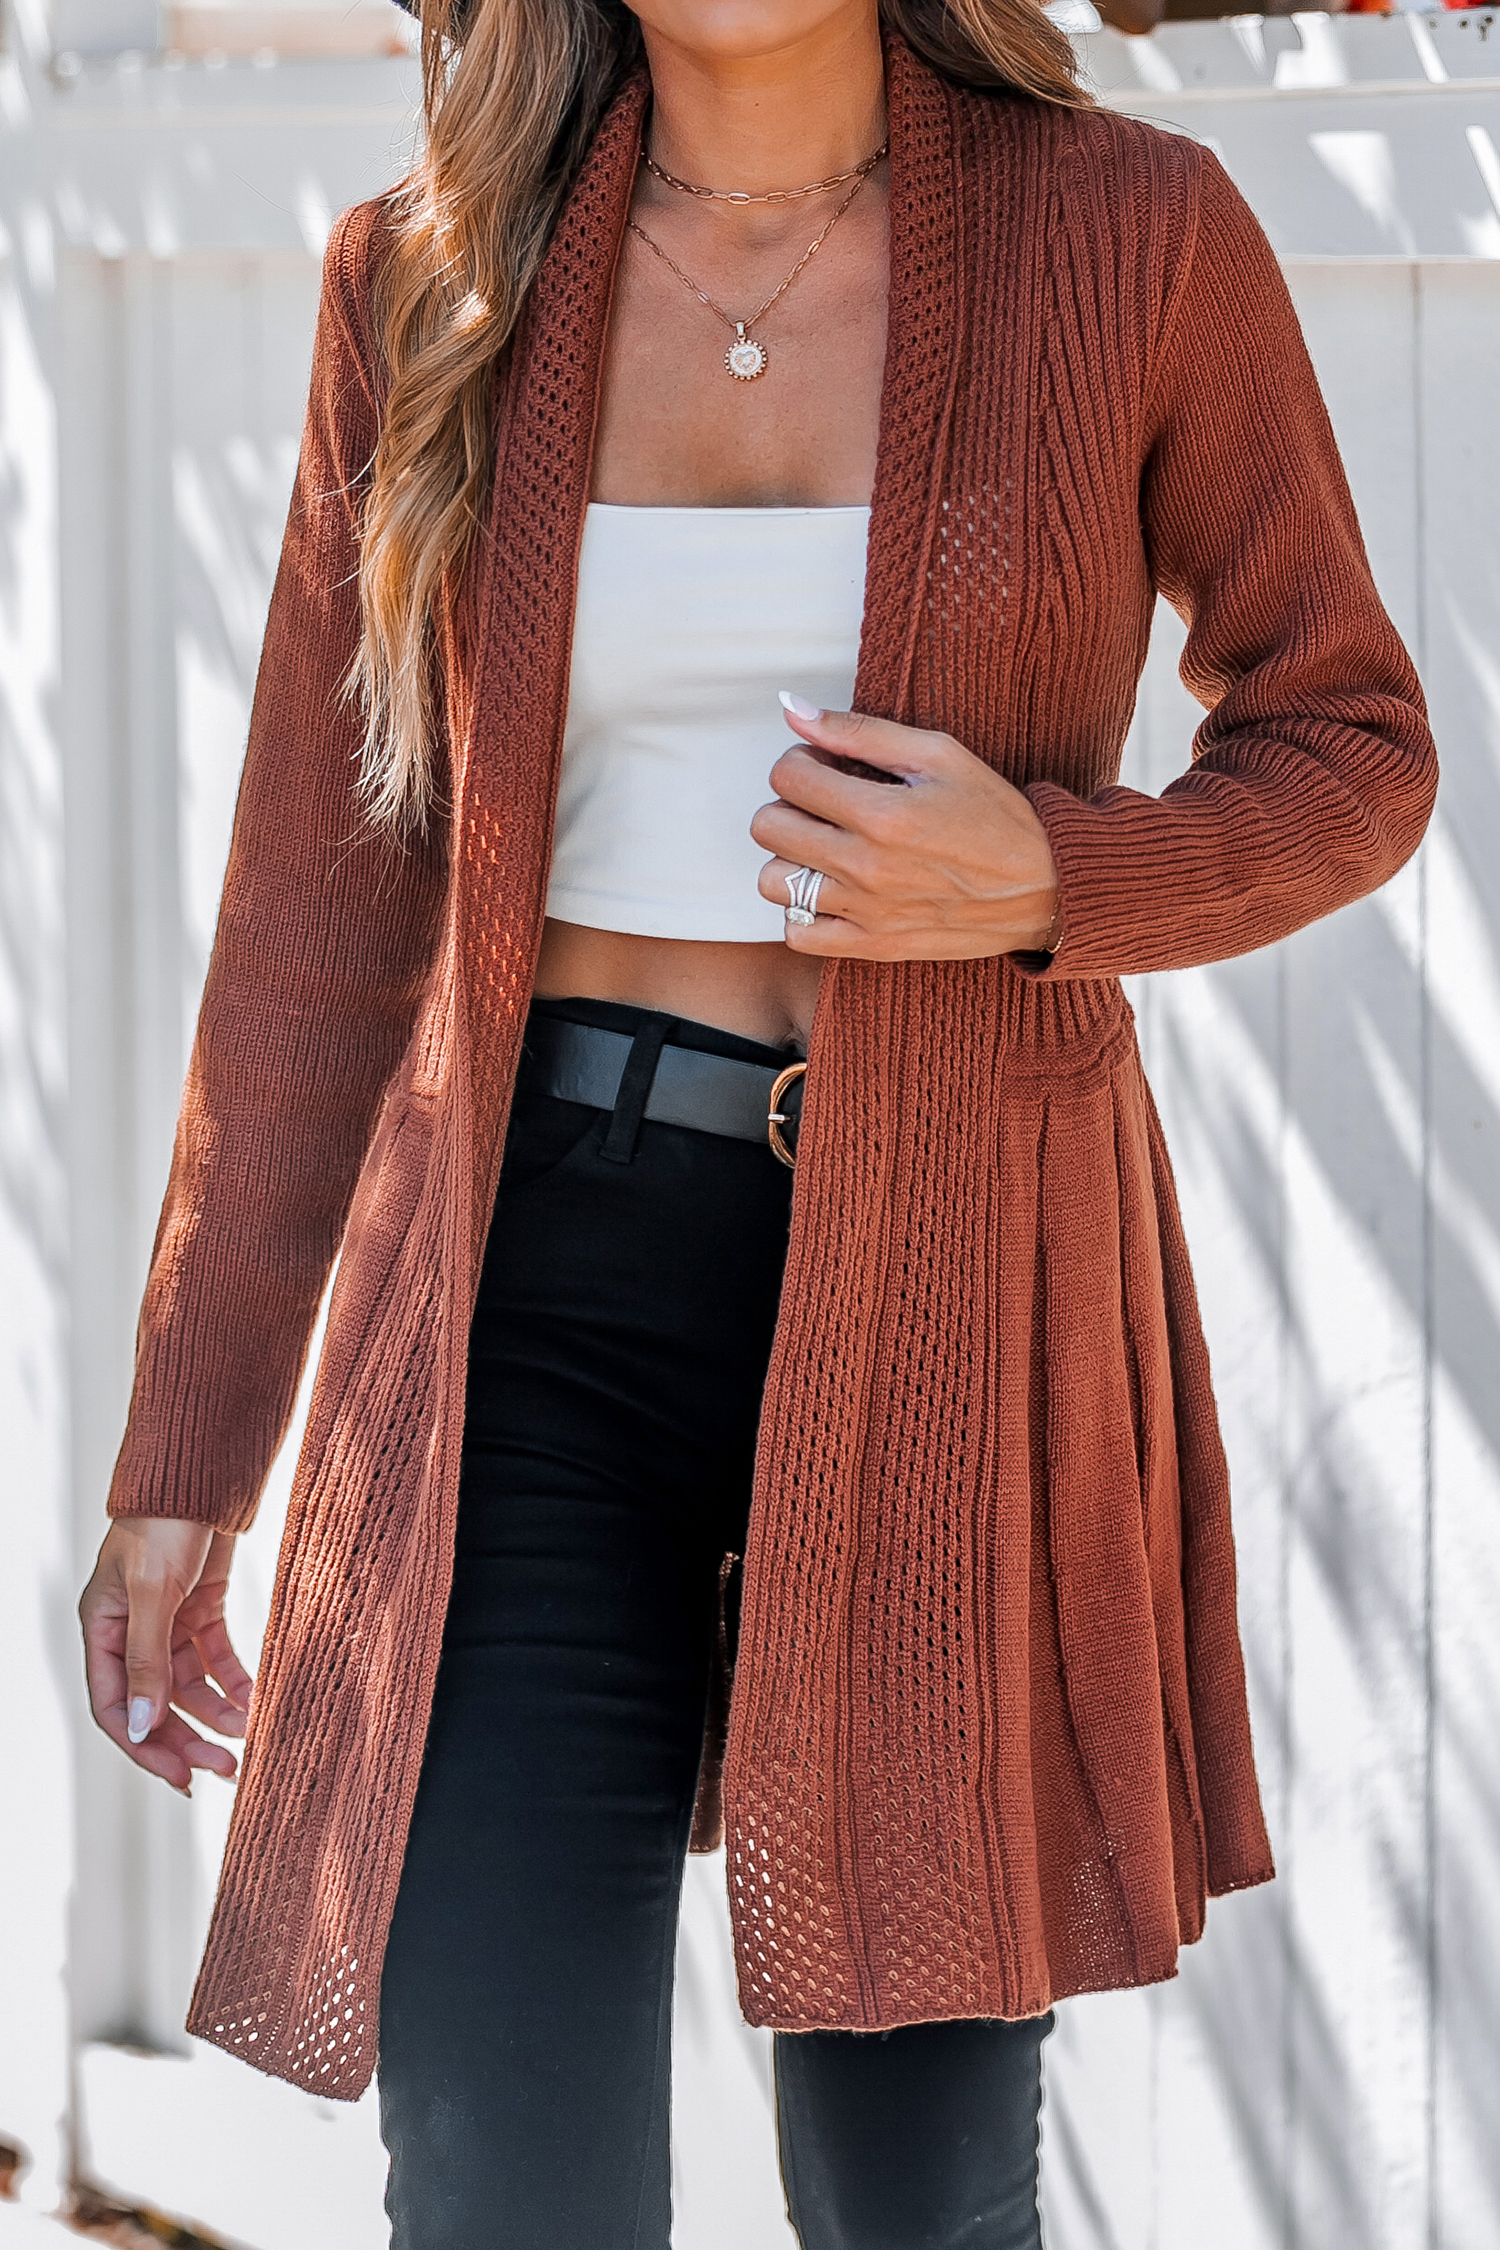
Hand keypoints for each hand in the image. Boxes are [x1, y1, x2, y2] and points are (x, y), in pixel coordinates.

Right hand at [79, 1520, 253, 1795]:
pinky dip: (236, 1682)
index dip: (144, 1745)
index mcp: (101, 1629)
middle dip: (186, 1738)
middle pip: (154, 1703)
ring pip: (189, 1686)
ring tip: (246, 1737)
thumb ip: (146, 1661)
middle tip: (223, 1768)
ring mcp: (168, 1622)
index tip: (179, 1776)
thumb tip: (140, 1725)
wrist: (204, 1473)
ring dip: (216, 1714)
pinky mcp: (202, 1609)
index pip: (113, 1706)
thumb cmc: (164, 1521)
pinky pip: (217, 1659)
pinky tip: (255, 1701)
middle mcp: (130, 1632)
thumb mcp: (153, 1593)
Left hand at [752, 696, 1061, 959]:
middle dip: (790, 804)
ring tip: (828, 848)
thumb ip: (859, 730)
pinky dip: (802, 911)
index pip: (787, 775)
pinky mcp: (873, 946)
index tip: (830, 766)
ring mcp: (866, 912)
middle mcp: (867, 867)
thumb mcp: (938, 754)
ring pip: (773, 881)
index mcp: (884, 814)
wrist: (1044, 887)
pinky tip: (831, 890)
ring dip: (791, 858)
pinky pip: (797, 933)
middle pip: (768, 826)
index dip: (802, 760)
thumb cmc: (995, 814)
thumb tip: (791, 706)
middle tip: (827, 804)